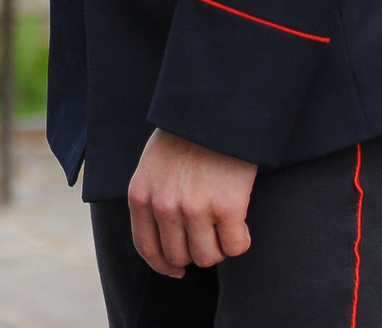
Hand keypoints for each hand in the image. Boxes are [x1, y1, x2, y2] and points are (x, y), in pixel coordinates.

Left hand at [127, 129, 256, 275]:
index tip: (177, 271)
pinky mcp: (228, 207)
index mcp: (141, 195)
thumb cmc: (185, 135)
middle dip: (195, 252)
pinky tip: (241, 223)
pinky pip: (235, 247)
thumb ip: (152, 198)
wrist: (215, 110)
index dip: (164, 266)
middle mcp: (164, 206)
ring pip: (208, 257)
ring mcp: (195, 208)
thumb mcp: (152, 164)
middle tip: (208, 235)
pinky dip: (240, 241)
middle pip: (180, 257)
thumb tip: (164, 241)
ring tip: (225, 227)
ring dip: (219, 248)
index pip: (147, 248)